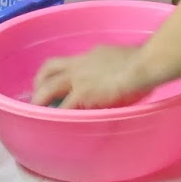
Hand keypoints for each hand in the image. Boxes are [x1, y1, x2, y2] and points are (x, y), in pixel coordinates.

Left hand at [32, 44, 154, 108]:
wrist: (143, 65)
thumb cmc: (143, 62)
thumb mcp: (122, 58)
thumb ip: (114, 66)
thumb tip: (118, 76)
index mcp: (90, 55)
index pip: (68, 62)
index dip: (58, 73)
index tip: (57, 83)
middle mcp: (80, 64)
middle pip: (48, 69)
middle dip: (39, 83)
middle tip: (38, 97)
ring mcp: (79, 79)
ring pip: (48, 88)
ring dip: (39, 101)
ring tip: (36, 114)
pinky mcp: (82, 94)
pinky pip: (63, 108)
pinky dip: (56, 118)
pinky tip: (54, 126)